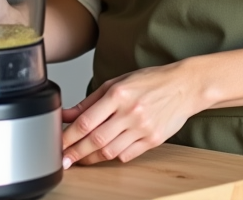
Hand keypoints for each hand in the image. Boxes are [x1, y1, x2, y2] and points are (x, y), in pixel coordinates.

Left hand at [60, 61, 204, 167]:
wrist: (184, 86)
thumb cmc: (150, 81)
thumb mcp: (116, 83)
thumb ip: (89, 101)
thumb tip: (67, 114)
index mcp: (118, 94)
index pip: (86, 121)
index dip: (68, 136)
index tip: (58, 144)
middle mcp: (130, 112)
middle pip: (95, 139)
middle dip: (75, 153)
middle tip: (64, 160)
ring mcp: (143, 128)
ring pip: (110, 151)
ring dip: (92, 158)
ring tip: (80, 159)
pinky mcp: (153, 140)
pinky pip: (127, 155)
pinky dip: (113, 156)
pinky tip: (106, 154)